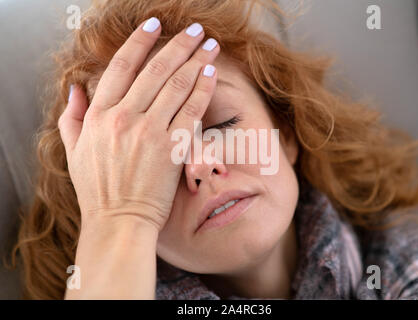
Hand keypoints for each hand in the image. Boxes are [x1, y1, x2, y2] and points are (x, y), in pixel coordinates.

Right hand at [58, 19, 219, 231]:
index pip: (122, 66)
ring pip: (176, 85)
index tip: (155, 24)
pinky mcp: (172, 148)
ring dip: (195, 60)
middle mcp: (124, 117)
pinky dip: (202, 90)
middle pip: (155, 69)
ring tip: (209, 45)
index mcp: (99, 114)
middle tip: (194, 29)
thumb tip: (77, 87)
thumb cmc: (97, 189)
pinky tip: (210, 74)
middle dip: (178, 44)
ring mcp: (149, 132)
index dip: (140, 41)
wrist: (118, 221)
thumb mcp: (73, 150)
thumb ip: (72, 116)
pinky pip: (191, 112)